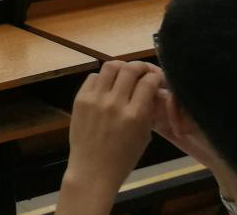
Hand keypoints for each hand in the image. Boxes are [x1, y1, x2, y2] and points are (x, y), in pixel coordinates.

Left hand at [59, 62, 162, 213]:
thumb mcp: (144, 136)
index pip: (148, 82)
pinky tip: (107, 84)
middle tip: (143, 70)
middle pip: (129, 69)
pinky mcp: (80, 99)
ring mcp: (95, 99)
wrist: (93, 169)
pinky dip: (103, 77)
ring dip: (121, 66)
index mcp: (134, 115)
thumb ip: (147, 110)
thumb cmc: (123, 158)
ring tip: (125, 72)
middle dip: (140, 66)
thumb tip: (151, 89)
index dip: (155, 76)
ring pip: (109, 67)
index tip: (156, 77)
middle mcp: (114, 103)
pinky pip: (93, 77)